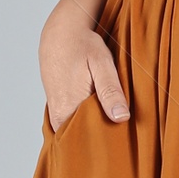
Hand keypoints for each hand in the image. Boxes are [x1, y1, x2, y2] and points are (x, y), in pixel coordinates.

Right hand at [39, 0, 128, 129]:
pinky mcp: (56, 109)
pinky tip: (99, 116)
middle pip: (83, 139)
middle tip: (121, 136)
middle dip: (101, 139)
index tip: (123, 143)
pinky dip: (85, 123)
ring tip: (112, 126)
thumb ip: (111, 91)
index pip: (90, 140)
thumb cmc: (82, 46)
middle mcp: (58, 116)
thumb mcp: (102, 64)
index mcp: (69, 109)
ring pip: (77, 133)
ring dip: (94, 131)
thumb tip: (121, 118)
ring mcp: (55, 114)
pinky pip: (72, 125)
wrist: (60, 34)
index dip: (107, 142)